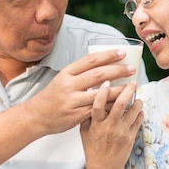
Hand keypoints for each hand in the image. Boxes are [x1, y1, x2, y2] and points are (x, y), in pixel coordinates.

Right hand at [22, 49, 136, 134]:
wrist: (36, 116)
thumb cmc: (52, 97)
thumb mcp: (62, 79)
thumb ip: (80, 73)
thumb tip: (103, 65)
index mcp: (66, 73)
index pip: (90, 61)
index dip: (108, 55)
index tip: (122, 53)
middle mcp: (69, 85)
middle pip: (98, 75)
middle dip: (118, 70)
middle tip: (132, 68)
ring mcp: (72, 101)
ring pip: (101, 94)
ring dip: (119, 89)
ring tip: (131, 85)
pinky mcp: (76, 115)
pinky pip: (98, 109)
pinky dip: (110, 105)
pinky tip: (121, 102)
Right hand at [80, 81, 143, 168]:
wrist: (104, 167)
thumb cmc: (93, 150)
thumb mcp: (84, 133)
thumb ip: (86, 117)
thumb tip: (88, 101)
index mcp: (97, 125)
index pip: (98, 105)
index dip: (102, 92)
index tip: (106, 82)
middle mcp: (110, 127)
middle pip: (119, 104)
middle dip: (127, 91)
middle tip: (131, 83)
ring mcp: (122, 132)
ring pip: (132, 112)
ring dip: (137, 102)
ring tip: (137, 97)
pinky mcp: (130, 137)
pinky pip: (138, 122)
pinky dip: (140, 113)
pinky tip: (139, 110)